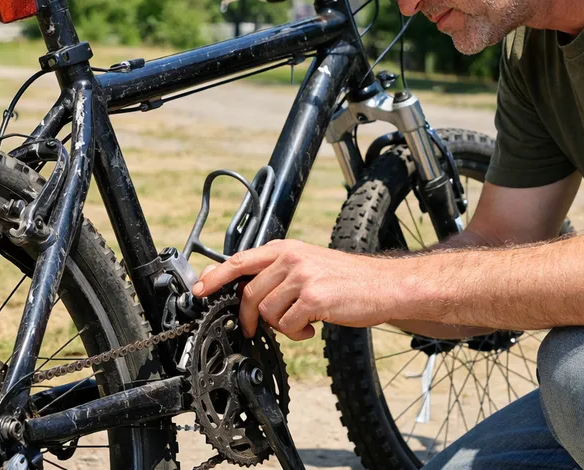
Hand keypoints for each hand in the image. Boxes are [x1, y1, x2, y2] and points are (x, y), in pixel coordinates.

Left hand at [191, 239, 400, 340]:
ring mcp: (302, 277)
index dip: (215, 277)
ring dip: (281, 325)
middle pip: (249, 293)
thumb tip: (243, 290)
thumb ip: (277, 273)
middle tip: (252, 329)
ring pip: (267, 312)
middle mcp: (291, 259)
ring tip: (301, 322)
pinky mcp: (314, 299)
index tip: (198, 290)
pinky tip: (313, 328)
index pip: (240, 260)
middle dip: (249, 317)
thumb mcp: (309, 264)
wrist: (384, 285)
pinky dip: (297, 334)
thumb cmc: (347, 280)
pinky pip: (287, 326)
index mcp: (286, 249)